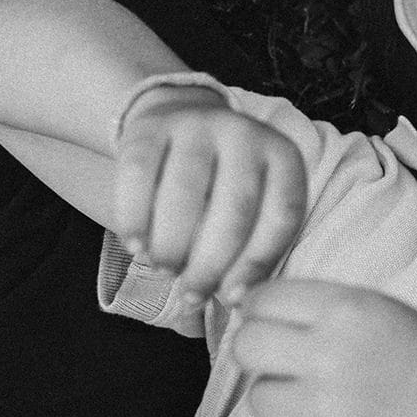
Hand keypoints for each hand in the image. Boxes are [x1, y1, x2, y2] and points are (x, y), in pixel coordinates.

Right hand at [115, 84, 306, 308]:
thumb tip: (234, 301)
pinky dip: (134, 218)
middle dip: (210, 263)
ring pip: (185, 193)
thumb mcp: (253, 202)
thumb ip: (250, 246)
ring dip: (172, 244)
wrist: (179, 116)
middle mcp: (245, 133)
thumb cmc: (222, 181)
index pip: (281, 215)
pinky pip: (138, 176)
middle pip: (234, 208)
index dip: (258, 263)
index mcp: (282, 157)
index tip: (232, 298)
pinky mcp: (150, 128)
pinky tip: (136, 246)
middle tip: (191, 294)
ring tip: (165, 271)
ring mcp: (197, 124)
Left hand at [229, 279, 416, 416]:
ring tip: (321, 406)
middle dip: (261, 358)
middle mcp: (334, 352)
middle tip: (289, 369)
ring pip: (257, 400)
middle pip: (246, 348)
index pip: (261, 301)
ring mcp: (330, 408)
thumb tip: (244, 309)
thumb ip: (320, 309)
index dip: (261, 315)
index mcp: (348, 308)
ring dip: (280, 405)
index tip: (278, 330)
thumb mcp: (382, 310)